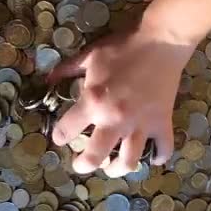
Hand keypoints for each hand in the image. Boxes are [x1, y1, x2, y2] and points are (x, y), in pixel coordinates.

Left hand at [48, 16, 195, 177]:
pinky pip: (163, 149)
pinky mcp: (162, 123)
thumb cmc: (123, 47)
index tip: (60, 136)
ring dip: (117, 168)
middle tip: (81, 164)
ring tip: (112, 166)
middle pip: (95, 157)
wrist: (160, 41)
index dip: (59, 136)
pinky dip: (158, 157)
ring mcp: (140, 125)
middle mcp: (114, 120)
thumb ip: (66, 70)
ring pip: (128, 161)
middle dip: (83, 165)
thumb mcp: (89, 55)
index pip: (66, 130)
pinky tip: (152, 157)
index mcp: (93, 102)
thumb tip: (47, 80)